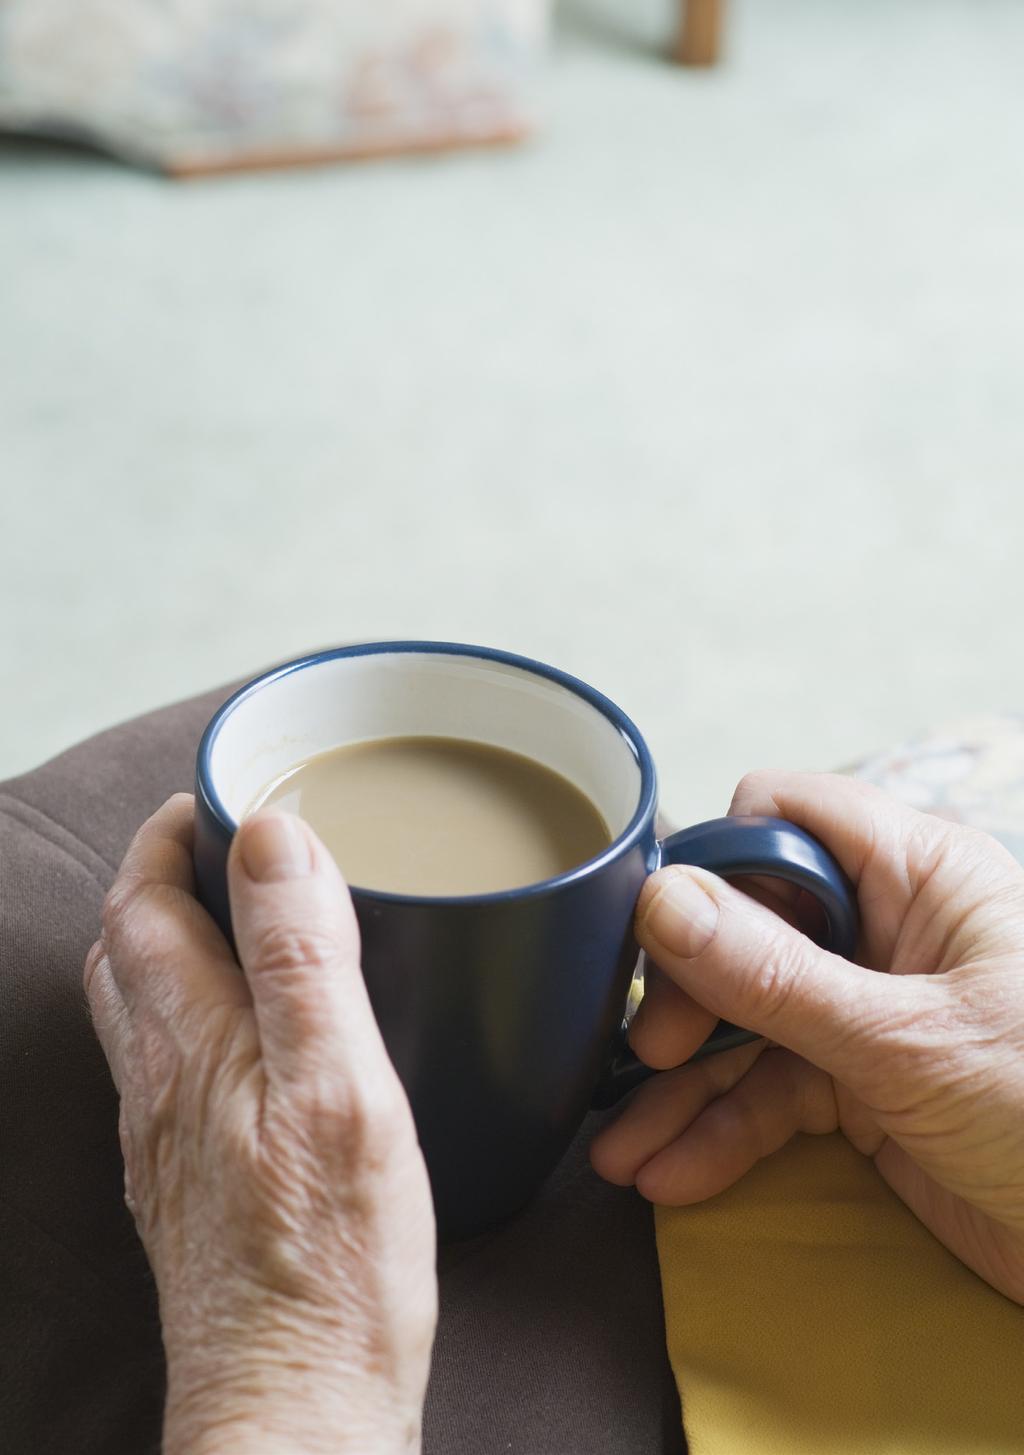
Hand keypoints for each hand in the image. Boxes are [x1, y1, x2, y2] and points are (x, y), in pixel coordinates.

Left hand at [84, 796, 436, 1454]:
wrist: (295, 1414)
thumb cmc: (331, 1266)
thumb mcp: (340, 1091)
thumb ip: (301, 961)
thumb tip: (273, 840)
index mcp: (194, 1047)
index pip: (143, 906)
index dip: (169, 837)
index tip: (216, 795)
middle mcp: (160, 1088)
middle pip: (125, 953)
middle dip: (159, 880)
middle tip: (224, 846)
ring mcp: (168, 1144)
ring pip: (142, 1013)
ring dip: (170, 944)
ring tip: (239, 921)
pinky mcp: (191, 1189)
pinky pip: (170, 1071)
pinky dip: (195, 1015)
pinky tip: (252, 1037)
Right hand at [590, 772, 1023, 1303]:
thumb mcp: (906, 1045)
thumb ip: (777, 978)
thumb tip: (661, 900)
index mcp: (919, 875)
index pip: (783, 819)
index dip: (716, 866)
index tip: (664, 942)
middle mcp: (888, 929)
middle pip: (748, 926)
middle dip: (687, 995)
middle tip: (648, 1056)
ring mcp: (872, 1009)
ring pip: (748, 1022)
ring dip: (684, 1087)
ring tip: (621, 1150)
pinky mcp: (866, 1087)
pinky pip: (771, 1092)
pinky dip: (721, 1132)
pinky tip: (673, 1171)